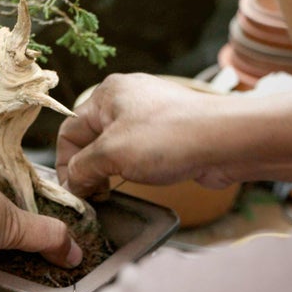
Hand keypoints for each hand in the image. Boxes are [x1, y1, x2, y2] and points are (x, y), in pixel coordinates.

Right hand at [56, 73, 233, 197]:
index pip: (70, 130)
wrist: (226, 140)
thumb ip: (83, 169)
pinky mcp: (170, 131)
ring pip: (115, 147)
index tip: (72, 192)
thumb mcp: (112, 154)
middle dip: (87, 169)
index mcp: (107, 94)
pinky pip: (139, 151)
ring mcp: (150, 114)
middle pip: (92, 138)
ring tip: (111, 193)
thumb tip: (72, 184)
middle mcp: (127, 99)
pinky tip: (136, 183)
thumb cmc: (166, 139)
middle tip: (91, 197)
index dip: (65, 164)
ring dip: (109, 171)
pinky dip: (131, 168)